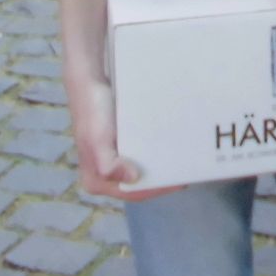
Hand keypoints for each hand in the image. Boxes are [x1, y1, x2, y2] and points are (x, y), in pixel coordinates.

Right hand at [66, 74, 180, 201]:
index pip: (133, 193)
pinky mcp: (121, 145)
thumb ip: (108, 166)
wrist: (90, 82)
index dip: (157, 190)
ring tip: (182, 158)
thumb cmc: (92, 111)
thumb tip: (132, 178)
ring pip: (143, 169)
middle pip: (140, 184)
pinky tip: (171, 144)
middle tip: (186, 169)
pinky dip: (156, 151)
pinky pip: (142, 154)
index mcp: (96, 181)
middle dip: (162, 179)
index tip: (180, 181)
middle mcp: (104, 175)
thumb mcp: (96, 140)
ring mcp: (114, 160)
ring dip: (161, 165)